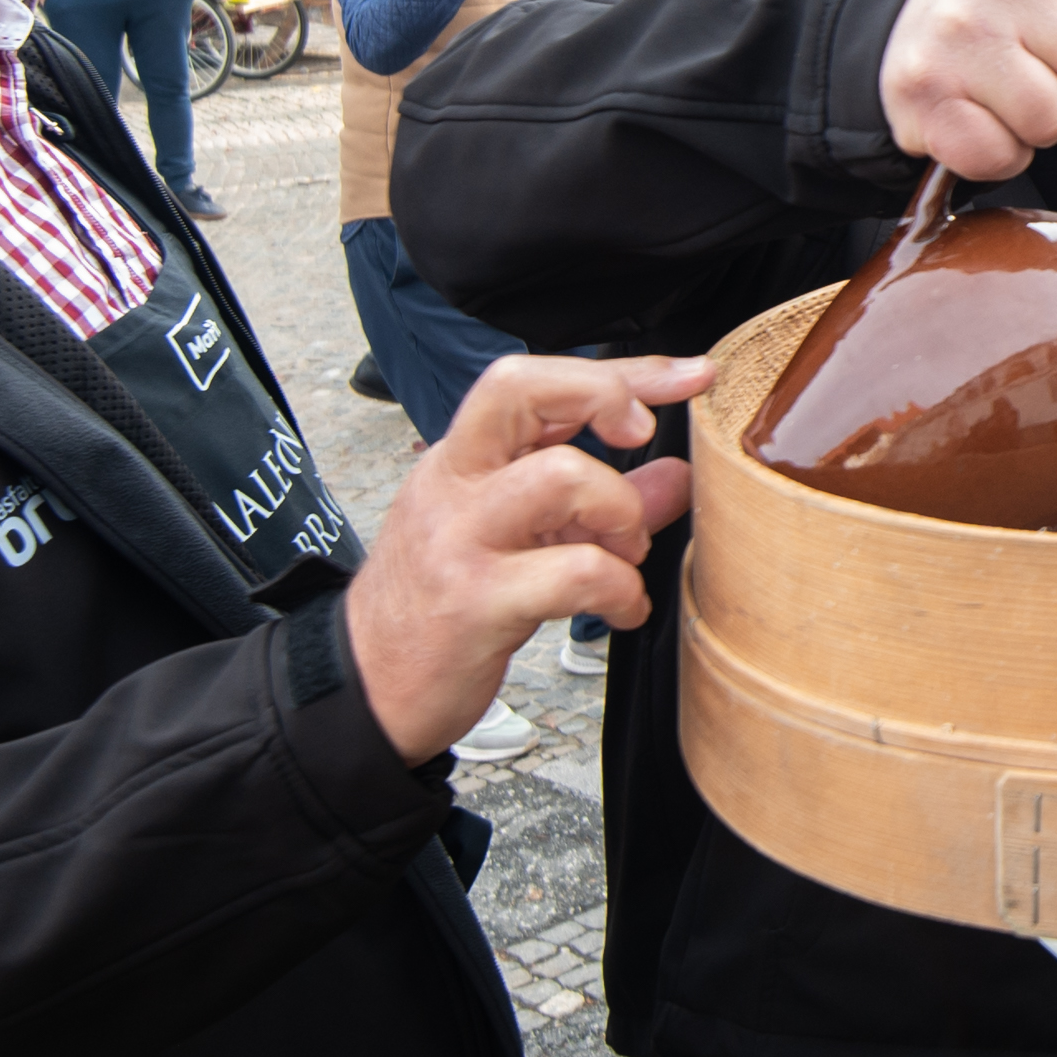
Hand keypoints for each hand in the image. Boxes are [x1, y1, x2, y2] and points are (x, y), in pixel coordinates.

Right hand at [344, 352, 712, 761]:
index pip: (530, 380)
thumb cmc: (440, 609)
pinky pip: (572, 573)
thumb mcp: (516, 540)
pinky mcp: (474, 603)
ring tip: (627, 552)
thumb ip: (596, 506)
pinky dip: (619, 589)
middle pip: (521, 388)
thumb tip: (676, 477)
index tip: (690, 373)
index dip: (619, 369)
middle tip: (642, 438)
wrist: (366, 688)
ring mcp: (459, 540)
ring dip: (621, 510)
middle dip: (606, 396)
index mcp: (461, 461)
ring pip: (559, 475)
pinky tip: (623, 608)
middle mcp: (453, 485)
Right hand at [880, 0, 1056, 179]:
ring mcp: (956, 29)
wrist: (909, 18)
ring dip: (1042, 126)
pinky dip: (999, 154)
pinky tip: (982, 117)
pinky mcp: (920, 87)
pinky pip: (997, 155)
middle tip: (1051, 75)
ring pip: (1049, 121)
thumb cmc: (1024, 11)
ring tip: (1015, 93)